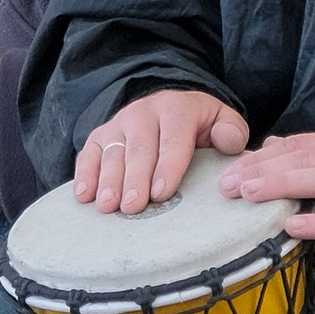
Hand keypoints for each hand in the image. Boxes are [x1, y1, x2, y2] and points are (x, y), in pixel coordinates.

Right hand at [74, 90, 246, 212]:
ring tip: (108, 206)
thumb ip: (231, 131)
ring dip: (108, 181)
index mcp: (177, 109)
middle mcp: (144, 113)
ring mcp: (118, 124)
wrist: (168, 106)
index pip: (173, 139)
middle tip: (133, 207)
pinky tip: (84, 196)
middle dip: (135, 179)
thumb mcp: (221, 120)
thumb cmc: (198, 124)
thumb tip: (227, 142)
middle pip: (138, 149)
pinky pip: (88, 154)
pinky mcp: (100, 136)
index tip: (161, 193)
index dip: (167, 166)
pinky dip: (85, 175)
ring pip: (111, 153)